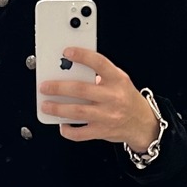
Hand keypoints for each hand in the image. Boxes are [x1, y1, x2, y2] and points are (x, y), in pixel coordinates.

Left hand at [39, 48, 159, 150]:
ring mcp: (108, 116)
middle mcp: (113, 97)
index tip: (66, 52)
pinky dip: (68, 130)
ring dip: (58, 108)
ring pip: (78, 111)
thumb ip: (99, 74)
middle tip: (45, 86)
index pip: (99, 63)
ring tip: (46, 105)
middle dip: (59, 87)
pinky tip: (62, 125)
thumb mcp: (119, 80)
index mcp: (117, 80)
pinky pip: (81, 133)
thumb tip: (70, 71)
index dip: (82, 56)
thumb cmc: (126, 99)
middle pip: (81, 90)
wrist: (142, 123)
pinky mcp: (102, 131)